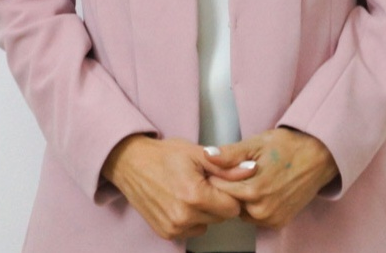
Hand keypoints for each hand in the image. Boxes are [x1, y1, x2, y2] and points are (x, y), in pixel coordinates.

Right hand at [101, 135, 249, 240]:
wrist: (132, 164)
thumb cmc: (166, 154)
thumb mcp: (197, 153)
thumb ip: (226, 166)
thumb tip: (253, 169)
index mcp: (194, 195)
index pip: (232, 207)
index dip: (230, 192)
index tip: (221, 181)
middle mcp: (184, 217)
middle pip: (220, 217)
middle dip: (218, 201)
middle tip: (204, 182)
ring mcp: (173, 228)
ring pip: (207, 225)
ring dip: (205, 211)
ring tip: (192, 189)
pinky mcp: (166, 233)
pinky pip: (192, 230)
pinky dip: (191, 218)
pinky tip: (181, 200)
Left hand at [203, 128, 338, 229]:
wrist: (319, 157)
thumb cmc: (289, 145)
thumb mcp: (257, 143)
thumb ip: (230, 153)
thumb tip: (207, 155)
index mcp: (254, 190)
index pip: (218, 189)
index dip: (215, 175)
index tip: (218, 165)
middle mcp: (262, 210)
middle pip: (228, 201)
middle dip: (226, 186)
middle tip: (236, 168)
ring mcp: (271, 219)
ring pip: (240, 211)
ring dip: (239, 197)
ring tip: (250, 176)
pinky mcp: (279, 223)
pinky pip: (254, 217)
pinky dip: (252, 205)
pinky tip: (259, 188)